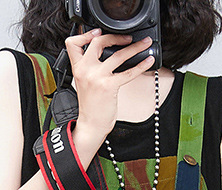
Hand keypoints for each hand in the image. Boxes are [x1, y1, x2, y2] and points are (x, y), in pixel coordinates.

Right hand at [64, 27, 155, 141]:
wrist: (91, 125)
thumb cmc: (90, 107)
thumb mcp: (84, 83)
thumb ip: (90, 68)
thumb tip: (106, 55)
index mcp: (77, 68)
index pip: (73, 43)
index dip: (86, 34)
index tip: (98, 32)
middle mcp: (85, 70)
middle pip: (98, 42)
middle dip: (115, 36)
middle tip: (128, 38)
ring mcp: (97, 77)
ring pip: (118, 55)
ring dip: (135, 47)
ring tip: (145, 43)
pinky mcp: (109, 86)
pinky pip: (128, 72)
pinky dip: (141, 65)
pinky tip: (148, 61)